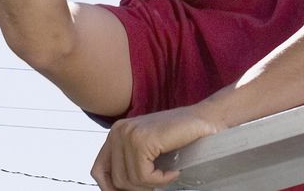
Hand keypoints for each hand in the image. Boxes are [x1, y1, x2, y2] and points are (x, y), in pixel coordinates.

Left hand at [91, 105, 220, 190]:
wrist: (204, 120)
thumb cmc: (180, 136)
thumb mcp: (146, 152)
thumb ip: (129, 165)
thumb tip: (116, 190)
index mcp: (116, 134)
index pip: (99, 171)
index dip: (110, 189)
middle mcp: (118, 131)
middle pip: (116, 181)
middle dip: (140, 188)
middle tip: (159, 180)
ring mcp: (128, 134)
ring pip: (131, 181)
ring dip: (153, 184)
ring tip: (167, 173)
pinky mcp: (142, 139)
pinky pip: (144, 176)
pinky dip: (161, 180)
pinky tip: (172, 171)